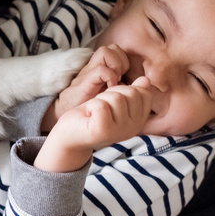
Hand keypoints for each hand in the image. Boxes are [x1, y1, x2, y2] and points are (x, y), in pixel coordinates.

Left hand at [35, 77, 153, 172]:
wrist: (68, 135)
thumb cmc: (91, 116)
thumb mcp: (114, 102)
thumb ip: (131, 93)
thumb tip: (145, 80)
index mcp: (138, 121)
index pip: (144, 94)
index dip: (124, 90)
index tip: (112, 103)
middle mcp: (133, 128)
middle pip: (131, 92)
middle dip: (111, 94)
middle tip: (100, 108)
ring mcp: (119, 131)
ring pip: (116, 97)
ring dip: (100, 100)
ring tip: (94, 113)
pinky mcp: (104, 130)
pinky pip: (101, 104)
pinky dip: (91, 106)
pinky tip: (88, 117)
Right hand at [41, 44, 129, 131]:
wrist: (73, 120)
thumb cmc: (95, 109)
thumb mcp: (115, 96)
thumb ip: (128, 88)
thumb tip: (145, 81)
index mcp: (104, 69)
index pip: (119, 51)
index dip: (125, 63)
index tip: (124, 81)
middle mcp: (96, 67)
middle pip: (114, 47)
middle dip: (122, 62)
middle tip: (120, 80)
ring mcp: (89, 72)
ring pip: (106, 51)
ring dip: (115, 66)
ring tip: (114, 83)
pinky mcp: (85, 82)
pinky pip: (101, 70)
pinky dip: (109, 78)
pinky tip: (108, 90)